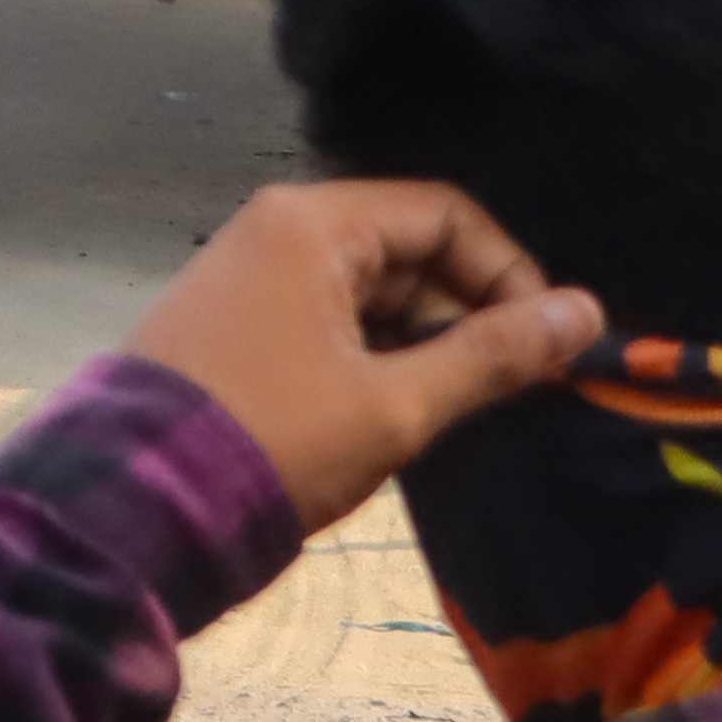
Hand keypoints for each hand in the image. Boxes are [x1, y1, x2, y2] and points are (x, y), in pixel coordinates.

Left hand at [117, 180, 604, 538]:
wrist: (134, 506)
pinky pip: (328, 319)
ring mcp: (248, 277)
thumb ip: (493, 355)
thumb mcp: (396, 404)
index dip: (508, 272)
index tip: (547, 341)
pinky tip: (402, 409)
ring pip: (370, 291)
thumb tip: (587, 312)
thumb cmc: (274, 442)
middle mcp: (274, 232)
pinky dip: (375, 355)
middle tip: (514, 385)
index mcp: (311, 225)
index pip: (444, 215)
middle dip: (468, 311)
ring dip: (425, 340)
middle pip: (407, 249)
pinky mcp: (235, 326)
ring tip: (460, 407)